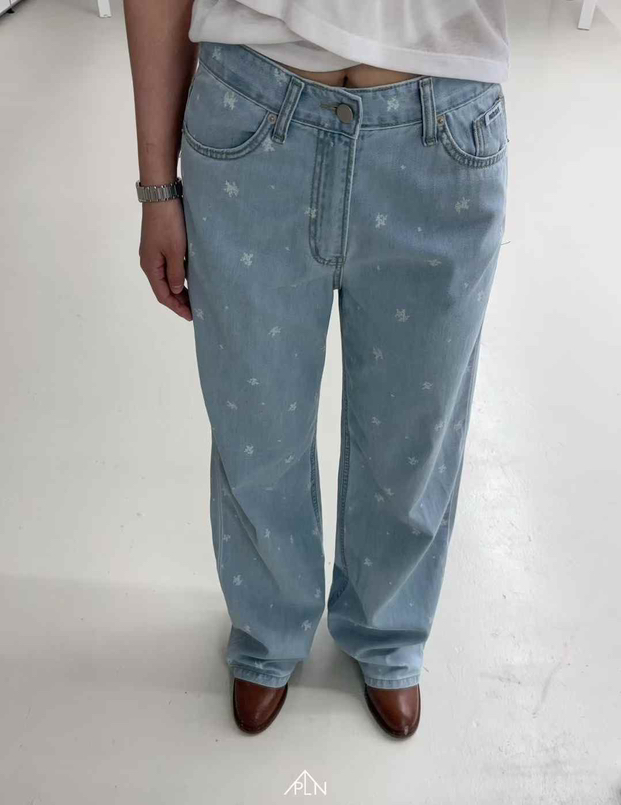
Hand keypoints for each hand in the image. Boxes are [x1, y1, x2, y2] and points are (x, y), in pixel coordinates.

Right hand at [139, 199, 191, 320]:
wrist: (162, 194)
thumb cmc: (169, 223)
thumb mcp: (176, 251)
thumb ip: (176, 273)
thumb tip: (177, 290)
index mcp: (150, 266)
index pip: (163, 295)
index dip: (177, 307)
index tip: (191, 316)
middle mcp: (149, 261)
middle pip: (164, 288)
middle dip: (179, 300)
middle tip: (196, 310)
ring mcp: (154, 252)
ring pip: (167, 277)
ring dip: (180, 289)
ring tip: (195, 298)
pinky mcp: (160, 244)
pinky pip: (169, 267)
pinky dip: (179, 276)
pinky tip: (190, 279)